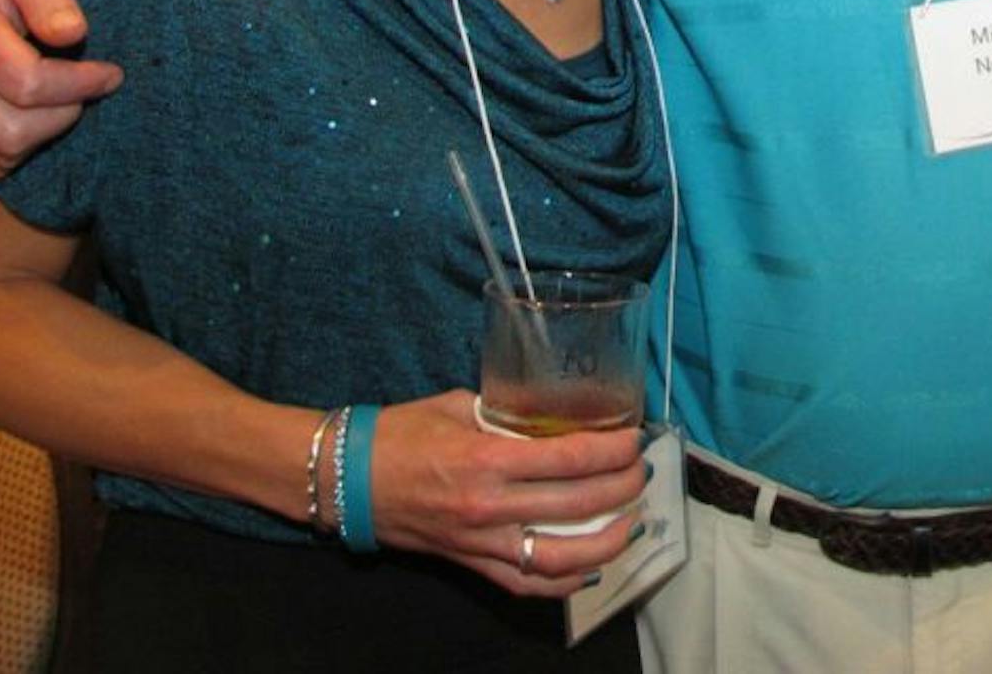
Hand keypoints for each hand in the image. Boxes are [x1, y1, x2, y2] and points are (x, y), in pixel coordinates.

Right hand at [0, 0, 114, 178]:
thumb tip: (71, 33)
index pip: (28, 83)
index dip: (80, 84)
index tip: (110, 72)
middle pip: (14, 129)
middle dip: (65, 112)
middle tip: (86, 88)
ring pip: (3, 152)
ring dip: (46, 131)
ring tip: (62, 97)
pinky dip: (22, 147)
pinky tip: (34, 112)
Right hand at [371, 391, 647, 597]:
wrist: (349, 480)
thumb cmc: (402, 433)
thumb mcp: (459, 406)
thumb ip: (508, 415)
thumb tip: (554, 414)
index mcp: (487, 459)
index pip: (569, 458)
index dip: (613, 451)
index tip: (635, 440)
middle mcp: (489, 506)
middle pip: (578, 506)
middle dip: (623, 490)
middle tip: (643, 473)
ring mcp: (480, 542)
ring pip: (560, 559)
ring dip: (607, 544)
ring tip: (632, 523)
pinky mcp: (470, 565)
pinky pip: (526, 584)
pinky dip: (564, 582)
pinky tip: (591, 567)